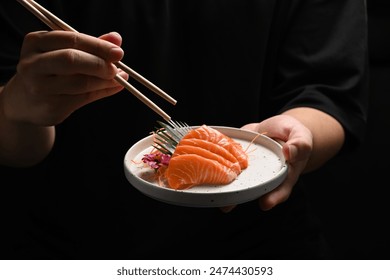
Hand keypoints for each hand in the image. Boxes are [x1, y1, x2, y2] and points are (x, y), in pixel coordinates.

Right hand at [1, 31, 127, 125]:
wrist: (25, 102)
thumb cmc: (50, 71)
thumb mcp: (63, 52)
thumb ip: (90, 45)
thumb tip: (116, 39)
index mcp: (36, 43)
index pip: (71, 39)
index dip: (97, 45)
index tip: (118, 52)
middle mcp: (33, 64)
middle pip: (71, 59)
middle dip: (99, 63)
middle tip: (117, 68)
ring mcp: (40, 87)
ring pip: (80, 82)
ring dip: (105, 81)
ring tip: (119, 78)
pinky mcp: (51, 106)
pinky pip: (84, 98)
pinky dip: (104, 92)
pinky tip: (114, 87)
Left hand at [220, 114, 312, 211]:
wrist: (277, 128)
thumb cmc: (292, 134)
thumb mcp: (300, 135)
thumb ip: (299, 144)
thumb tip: (290, 152)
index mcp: (283, 174)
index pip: (280, 189)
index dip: (273, 198)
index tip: (264, 204)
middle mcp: (263, 176)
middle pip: (253, 190)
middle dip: (239, 198)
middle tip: (227, 205)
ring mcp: (249, 170)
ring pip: (237, 181)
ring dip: (224, 189)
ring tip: (212, 196)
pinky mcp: (237, 159)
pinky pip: (227, 163)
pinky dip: (215, 166)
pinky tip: (203, 169)